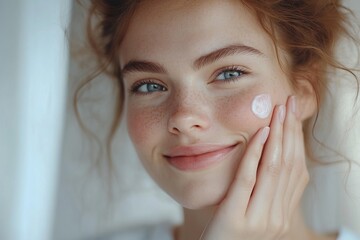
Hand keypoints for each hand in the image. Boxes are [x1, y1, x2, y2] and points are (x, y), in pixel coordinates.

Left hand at [200, 96, 308, 239]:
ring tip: (278, 110)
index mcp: (284, 214)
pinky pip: (249, 178)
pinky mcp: (237, 218)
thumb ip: (264, 189)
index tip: (293, 114)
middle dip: (290, 130)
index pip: (297, 169)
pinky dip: (256, 153)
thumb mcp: (252, 210)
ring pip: (274, 168)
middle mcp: (278, 217)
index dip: (296, 139)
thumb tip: (268, 154)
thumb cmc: (229, 233)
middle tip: (289, 103)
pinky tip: (260, 133)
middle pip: (290, 164)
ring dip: (277, 135)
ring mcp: (260, 220)